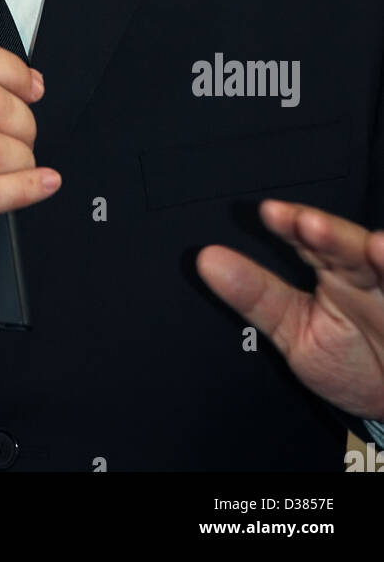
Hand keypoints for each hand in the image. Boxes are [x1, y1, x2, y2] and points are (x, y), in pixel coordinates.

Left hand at [197, 200, 383, 418]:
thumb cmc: (348, 360)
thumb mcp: (295, 331)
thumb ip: (256, 297)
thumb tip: (207, 260)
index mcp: (336, 270)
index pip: (311, 240)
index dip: (292, 225)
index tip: (270, 213)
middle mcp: (367, 273)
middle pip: (351, 246)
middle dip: (333, 236)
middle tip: (310, 226)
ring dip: (383, 257)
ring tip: (376, 249)